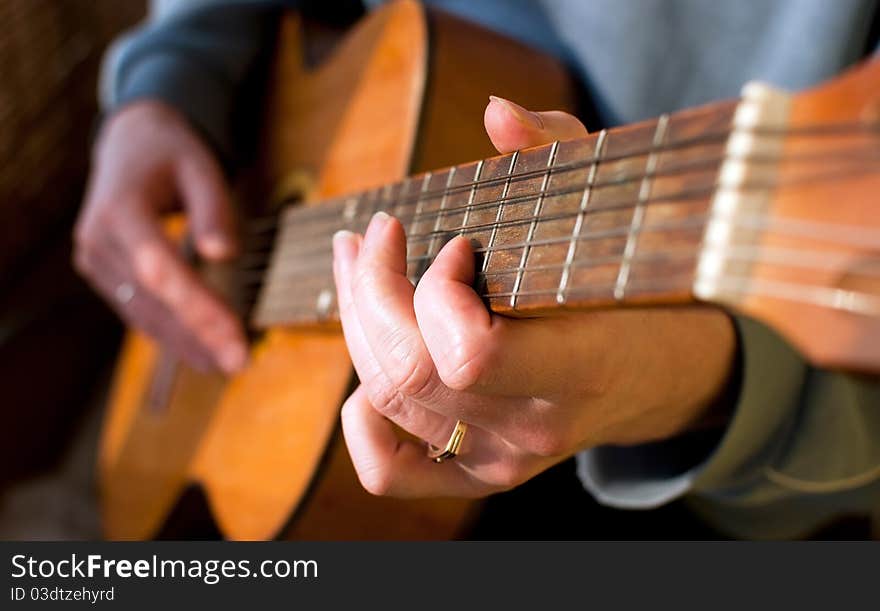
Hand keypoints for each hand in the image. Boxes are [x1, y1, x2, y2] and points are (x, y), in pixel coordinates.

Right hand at [74, 100, 246, 372]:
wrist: (131, 144)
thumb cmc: (172, 153)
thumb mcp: (201, 166)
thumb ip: (213, 209)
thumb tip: (225, 254)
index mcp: (118, 208)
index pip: (160, 268)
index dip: (198, 307)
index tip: (235, 336)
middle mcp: (97, 239)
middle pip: (152, 299)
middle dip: (198, 335)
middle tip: (239, 363)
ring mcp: (94, 260)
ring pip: (143, 313)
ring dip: (185, 343)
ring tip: (227, 365)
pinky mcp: (103, 274)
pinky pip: (138, 309)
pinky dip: (171, 332)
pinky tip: (202, 351)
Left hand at [332, 96, 736, 497]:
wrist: (666, 376)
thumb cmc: (640, 288)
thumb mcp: (612, 210)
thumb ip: (559, 151)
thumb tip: (494, 113)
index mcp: (580, 369)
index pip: (469, 354)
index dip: (438, 291)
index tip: (457, 243)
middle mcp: (532, 428)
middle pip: (409, 371)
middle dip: (372, 288)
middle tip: (378, 233)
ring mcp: (501, 460)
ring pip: (386, 398)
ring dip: (356, 321)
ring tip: (357, 264)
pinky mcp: (478, 473)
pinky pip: (388, 471)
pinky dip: (360, 419)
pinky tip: (368, 369)